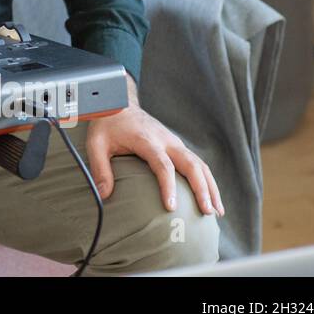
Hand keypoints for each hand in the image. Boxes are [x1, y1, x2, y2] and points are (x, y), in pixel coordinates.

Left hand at [86, 76, 223, 217]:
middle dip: (201, 189)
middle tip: (207, 211)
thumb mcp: (96, 143)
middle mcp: (166, 141)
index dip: (168, 186)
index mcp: (147, 140)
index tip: (172, 207)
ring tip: (217, 212)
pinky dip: (208, 181)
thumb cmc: (107, 125)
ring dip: (211, 187)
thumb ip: (100, 168)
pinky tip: (212, 200)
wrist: (119, 102)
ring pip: (199, 165)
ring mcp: (174, 143)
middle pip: (191, 164)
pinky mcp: (177, 146)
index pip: (162, 165)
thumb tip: (104, 196)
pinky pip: (198, 164)